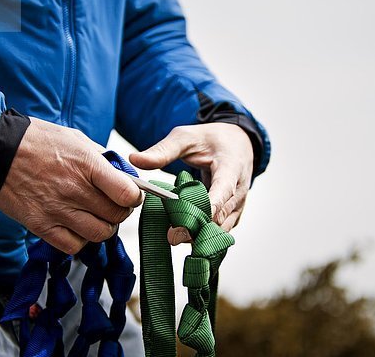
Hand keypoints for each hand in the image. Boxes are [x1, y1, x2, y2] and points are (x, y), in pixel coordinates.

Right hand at [0, 118, 142, 253]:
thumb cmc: (38, 141)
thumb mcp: (76, 139)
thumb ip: (102, 159)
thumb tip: (124, 175)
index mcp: (87, 165)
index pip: (127, 193)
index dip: (134, 197)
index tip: (131, 195)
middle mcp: (74, 190)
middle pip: (116, 216)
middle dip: (121, 212)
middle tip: (113, 205)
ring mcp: (57, 210)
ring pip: (99, 234)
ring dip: (103, 228)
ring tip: (95, 217)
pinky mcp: (40, 225)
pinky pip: (73, 246)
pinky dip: (80, 240)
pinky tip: (76, 226)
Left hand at [129, 123, 252, 243]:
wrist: (238, 143)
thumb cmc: (212, 139)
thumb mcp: (186, 137)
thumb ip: (163, 150)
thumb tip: (135, 159)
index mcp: (232, 167)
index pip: (223, 191)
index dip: (207, 208)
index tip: (185, 222)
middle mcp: (239, 190)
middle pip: (220, 216)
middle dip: (196, 228)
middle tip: (171, 236)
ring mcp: (238, 205)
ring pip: (222, 228)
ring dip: (199, 234)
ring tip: (174, 236)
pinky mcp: (233, 214)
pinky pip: (220, 230)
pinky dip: (203, 234)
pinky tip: (185, 233)